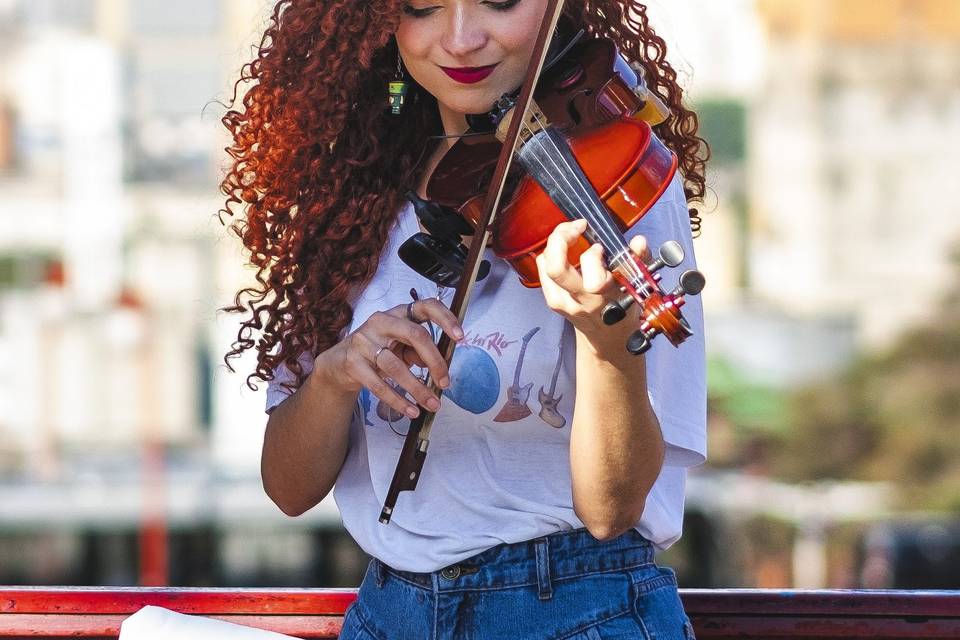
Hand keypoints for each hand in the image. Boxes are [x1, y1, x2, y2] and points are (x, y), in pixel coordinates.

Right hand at [319, 298, 462, 418]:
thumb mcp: (400, 346)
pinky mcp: (352, 363)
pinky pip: (379, 385)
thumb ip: (419, 351)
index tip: (461, 337)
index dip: (445, 319)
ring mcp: (363, 341)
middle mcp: (380, 322)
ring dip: (418, 389)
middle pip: (415, 335)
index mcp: (397, 313)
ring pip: (397, 366)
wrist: (338, 363)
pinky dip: (398, 401)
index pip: (425, 306)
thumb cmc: (377, 351)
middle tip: (445, 382)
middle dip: (435, 361)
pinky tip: (411, 410)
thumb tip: (439, 365)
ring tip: (432, 404)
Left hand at [535, 219, 649, 344]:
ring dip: (556, 244)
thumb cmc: (622, 308)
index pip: (593, 278)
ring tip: (570, 235)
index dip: (594, 256)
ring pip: (546, 266)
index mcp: (605, 297)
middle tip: (576, 227)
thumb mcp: (636, 286)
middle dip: (561, 239)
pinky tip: (563, 252)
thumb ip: (638, 261)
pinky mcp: (553, 301)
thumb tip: (639, 241)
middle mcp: (581, 301)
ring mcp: (564, 302)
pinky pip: (542, 269)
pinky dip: (550, 254)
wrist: (607, 337)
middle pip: (556, 268)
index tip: (601, 248)